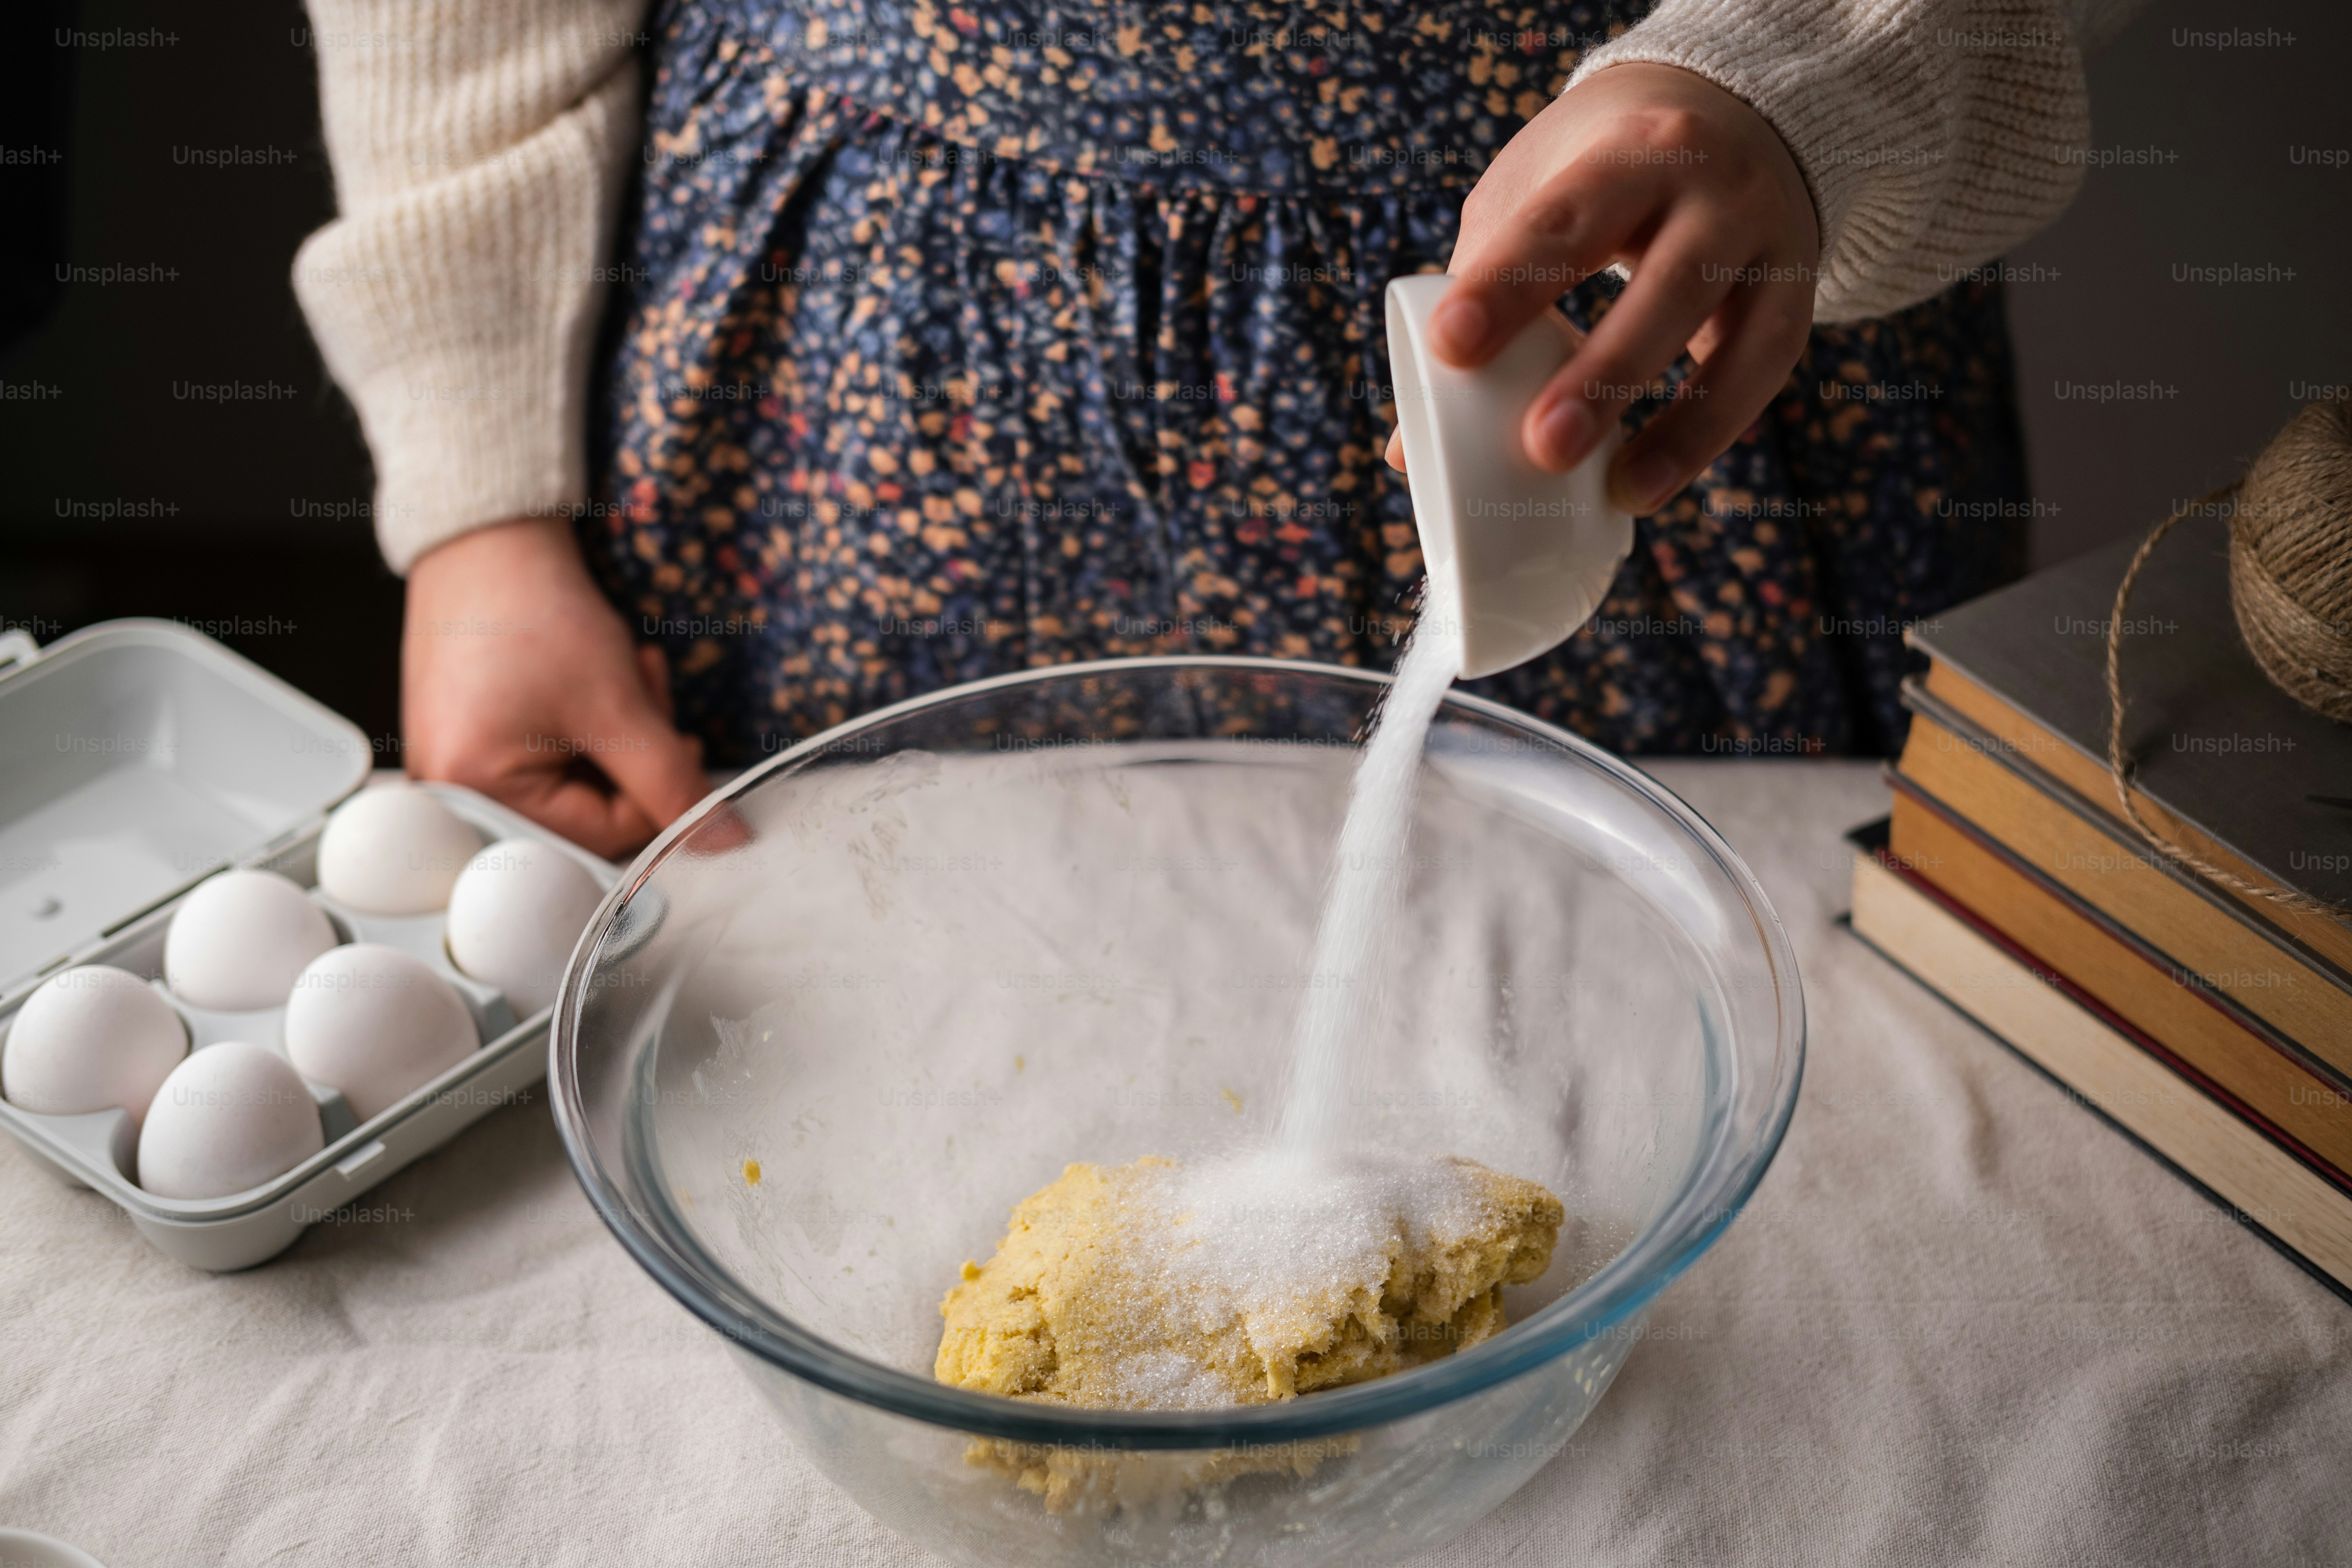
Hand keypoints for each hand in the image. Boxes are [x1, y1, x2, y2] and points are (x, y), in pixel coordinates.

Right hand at [401, 517, 707, 858]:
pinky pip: (554, 759)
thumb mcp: (618, 705)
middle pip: (589, 815)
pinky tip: (598, 678)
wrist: (487, 541)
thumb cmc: (532, 610)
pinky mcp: (474, 744)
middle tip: (649, 692)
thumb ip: (673, 783)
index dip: (660, 793)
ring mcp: (460, 769)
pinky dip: (592, 724)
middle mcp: (454, 793)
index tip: (681, 740)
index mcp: (474, 791)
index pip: (601, 836)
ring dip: (621, 733)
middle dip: (636, 757)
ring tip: (624, 672)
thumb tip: (721, 841)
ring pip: (580, 784)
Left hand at [1388, 62, 1818, 514]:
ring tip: (1619, 492)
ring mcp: (1765, 243)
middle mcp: (1711, 191)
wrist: (1727, 111)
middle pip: (1666, 284)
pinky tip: (1654, 483)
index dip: (1504, 285)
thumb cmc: (1597, 173)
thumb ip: (1475, 299)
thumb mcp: (1531, 197)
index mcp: (1627, 153)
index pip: (1560, 220)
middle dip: (1604, 372)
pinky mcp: (1795, 296)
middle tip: (1543, 446)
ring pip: (1734, 341)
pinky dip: (1711, 433)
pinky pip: (1761, 373)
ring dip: (1680, 425)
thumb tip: (1409, 448)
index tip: (1448, 349)